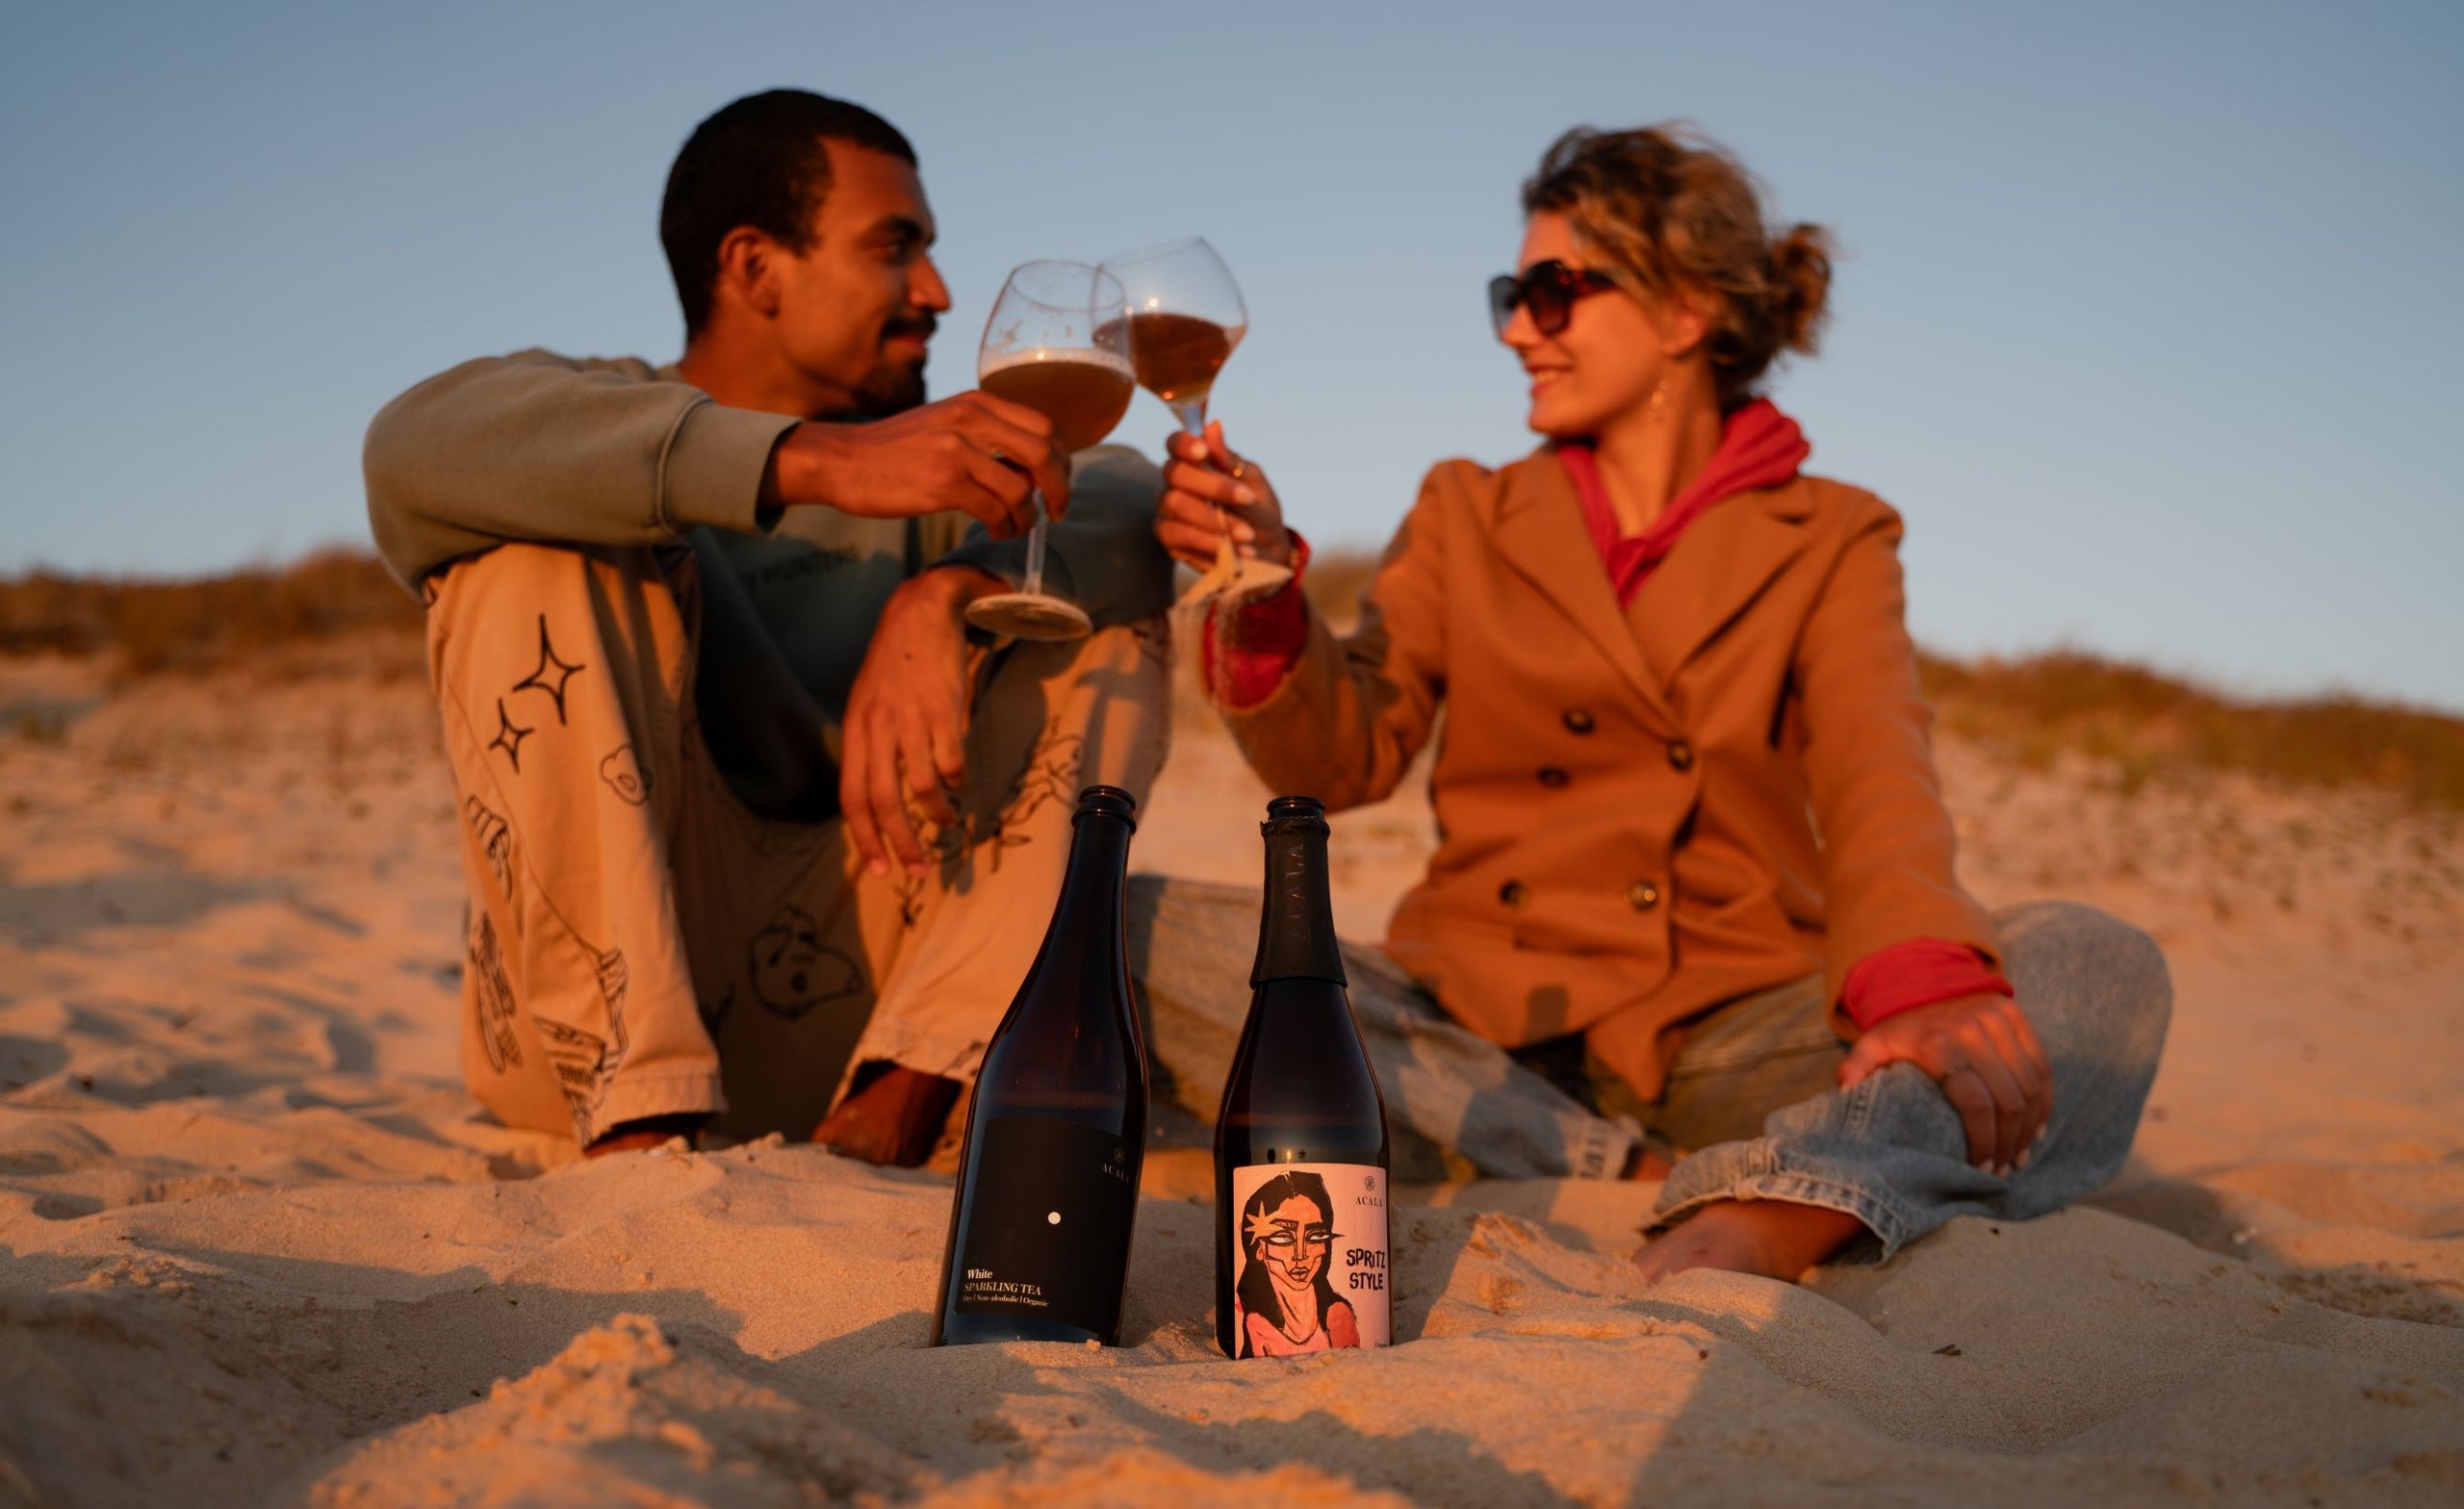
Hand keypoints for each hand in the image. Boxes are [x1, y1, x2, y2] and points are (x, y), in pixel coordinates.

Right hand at [766, 391, 1071, 539]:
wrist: (843, 459)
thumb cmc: (895, 449)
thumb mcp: (945, 423)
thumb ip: (986, 435)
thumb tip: (1032, 469)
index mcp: (976, 402)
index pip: (1044, 426)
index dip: (1062, 459)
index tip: (1060, 483)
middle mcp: (971, 419)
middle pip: (1044, 454)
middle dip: (1060, 489)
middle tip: (1058, 512)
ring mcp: (957, 450)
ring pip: (1022, 489)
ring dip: (1028, 517)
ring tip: (1016, 528)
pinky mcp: (943, 482)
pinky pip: (995, 510)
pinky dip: (1004, 526)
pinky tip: (996, 531)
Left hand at [838, 566, 996, 875]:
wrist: (922, 609)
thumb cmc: (897, 660)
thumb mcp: (869, 701)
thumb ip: (870, 743)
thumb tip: (877, 792)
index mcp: (857, 729)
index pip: (851, 796)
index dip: (864, 837)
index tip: (879, 869)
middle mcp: (879, 728)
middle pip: (883, 801)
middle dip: (901, 843)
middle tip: (917, 870)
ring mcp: (911, 719)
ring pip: (920, 787)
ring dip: (937, 815)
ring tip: (947, 824)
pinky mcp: (944, 709)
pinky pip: (951, 761)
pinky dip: (957, 780)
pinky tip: (959, 781)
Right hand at [1156, 421, 1293, 571]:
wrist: (1266, 549)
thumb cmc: (1257, 509)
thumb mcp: (1252, 482)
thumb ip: (1229, 459)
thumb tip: (1213, 425)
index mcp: (1195, 461)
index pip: (1176, 442)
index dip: (1185, 444)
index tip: (1204, 452)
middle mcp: (1175, 482)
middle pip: (1174, 472)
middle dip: (1212, 485)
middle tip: (1246, 499)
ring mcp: (1168, 510)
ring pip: (1174, 502)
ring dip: (1213, 518)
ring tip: (1246, 533)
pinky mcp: (1169, 538)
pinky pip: (1177, 534)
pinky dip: (1207, 540)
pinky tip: (1231, 547)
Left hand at [1835, 993, 2052, 1175]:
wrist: (1924, 981)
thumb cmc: (1899, 1029)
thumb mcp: (1872, 1045)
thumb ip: (1857, 1068)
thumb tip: (1844, 1093)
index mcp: (1938, 1044)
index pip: (1974, 1103)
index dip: (1983, 1141)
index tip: (1981, 1168)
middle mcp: (1973, 1030)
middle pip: (2007, 1100)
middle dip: (2008, 1142)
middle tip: (2002, 1170)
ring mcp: (1999, 1020)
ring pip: (2029, 1087)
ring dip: (2029, 1128)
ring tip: (2019, 1157)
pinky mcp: (2017, 1016)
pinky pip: (2041, 1067)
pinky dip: (2043, 1102)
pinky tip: (2035, 1129)